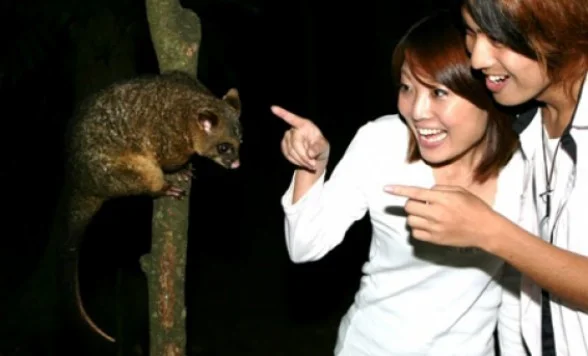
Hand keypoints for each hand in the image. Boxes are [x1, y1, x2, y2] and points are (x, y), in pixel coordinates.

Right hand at [271, 105, 329, 170]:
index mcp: (305, 125)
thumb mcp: (324, 147)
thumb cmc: (321, 148)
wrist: (315, 158)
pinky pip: (287, 154)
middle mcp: (294, 129)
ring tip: (310, 164)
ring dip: (301, 160)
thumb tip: (310, 153)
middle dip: (304, 156)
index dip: (282, 113)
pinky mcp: (284, 145)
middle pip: (295, 143)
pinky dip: (295, 160)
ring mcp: (287, 137)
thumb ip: (318, 148)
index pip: (292, 119)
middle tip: (313, 164)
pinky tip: (302, 162)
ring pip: (291, 150)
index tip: (273, 108)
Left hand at [383, 184, 503, 249]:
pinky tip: (428, 225)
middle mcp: (437, 213)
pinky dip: (418, 228)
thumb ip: (439, 189)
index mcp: (443, 198)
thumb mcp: (459, 191)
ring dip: (415, 216)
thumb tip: (424, 192)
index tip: (385, 188)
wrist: (486, 230)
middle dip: (412, 203)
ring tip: (427, 215)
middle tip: (422, 204)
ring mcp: (435, 228)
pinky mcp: (435, 239)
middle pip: (409, 207)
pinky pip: (416, 233)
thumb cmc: (474, 207)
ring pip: (410, 221)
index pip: (415, 192)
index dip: (398, 190)